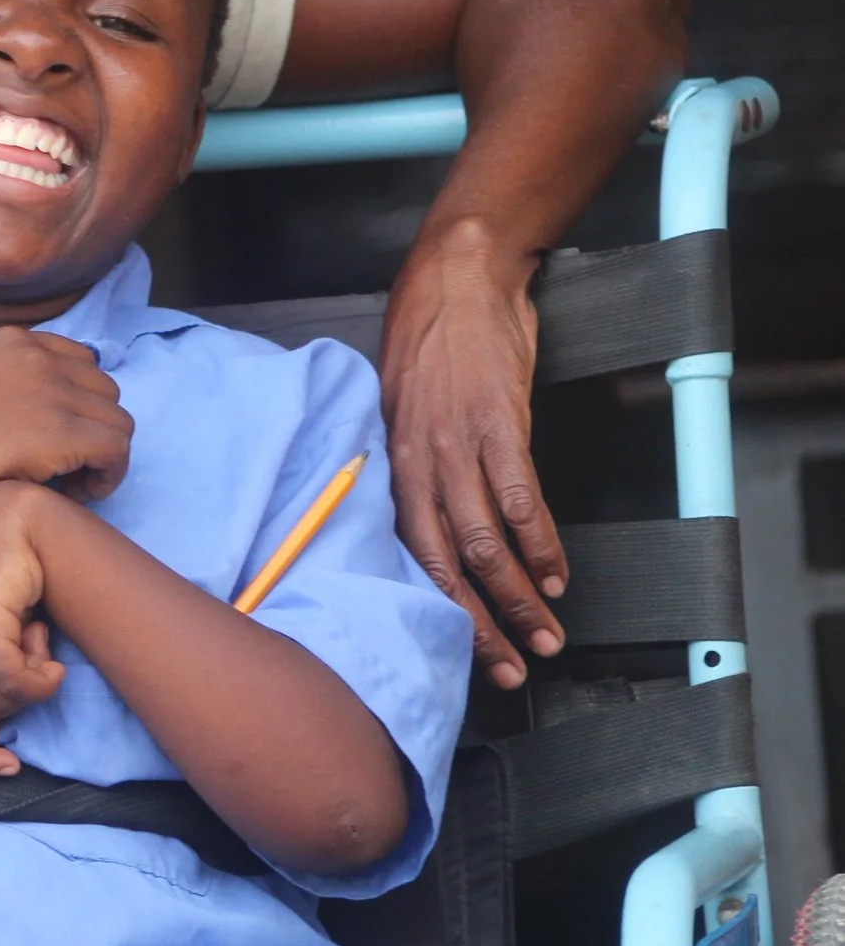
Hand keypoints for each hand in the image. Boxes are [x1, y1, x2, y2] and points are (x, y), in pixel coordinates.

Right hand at [0, 327, 132, 508]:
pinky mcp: (62, 430)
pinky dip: (108, 476)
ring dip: (104, 455)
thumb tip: (71, 404)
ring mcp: (50, 391)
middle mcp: (36, 357)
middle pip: (106, 391)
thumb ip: (18, 384)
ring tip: (72, 481)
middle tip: (66, 465)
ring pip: (119, 422)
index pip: (83, 361)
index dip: (80, 404)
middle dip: (93, 428)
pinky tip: (79, 492)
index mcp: (13, 340)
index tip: (61, 436)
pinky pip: (117, 450)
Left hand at [381, 217, 563, 689]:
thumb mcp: (400, 407)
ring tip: (546, 632)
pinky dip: (541, 543)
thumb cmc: (427, 344)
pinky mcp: (499, 424)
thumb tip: (427, 522)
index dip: (436, 609)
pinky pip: (521, 498)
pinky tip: (556, 573)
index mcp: (389, 461)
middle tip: (510, 668)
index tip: (461, 651)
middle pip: (445, 563)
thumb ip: (411, 465)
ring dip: (518, 595)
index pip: (408, 554)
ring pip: (485, 541)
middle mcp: (415, 461)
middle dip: (479, 624)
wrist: (457, 277)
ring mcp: (457, 444)